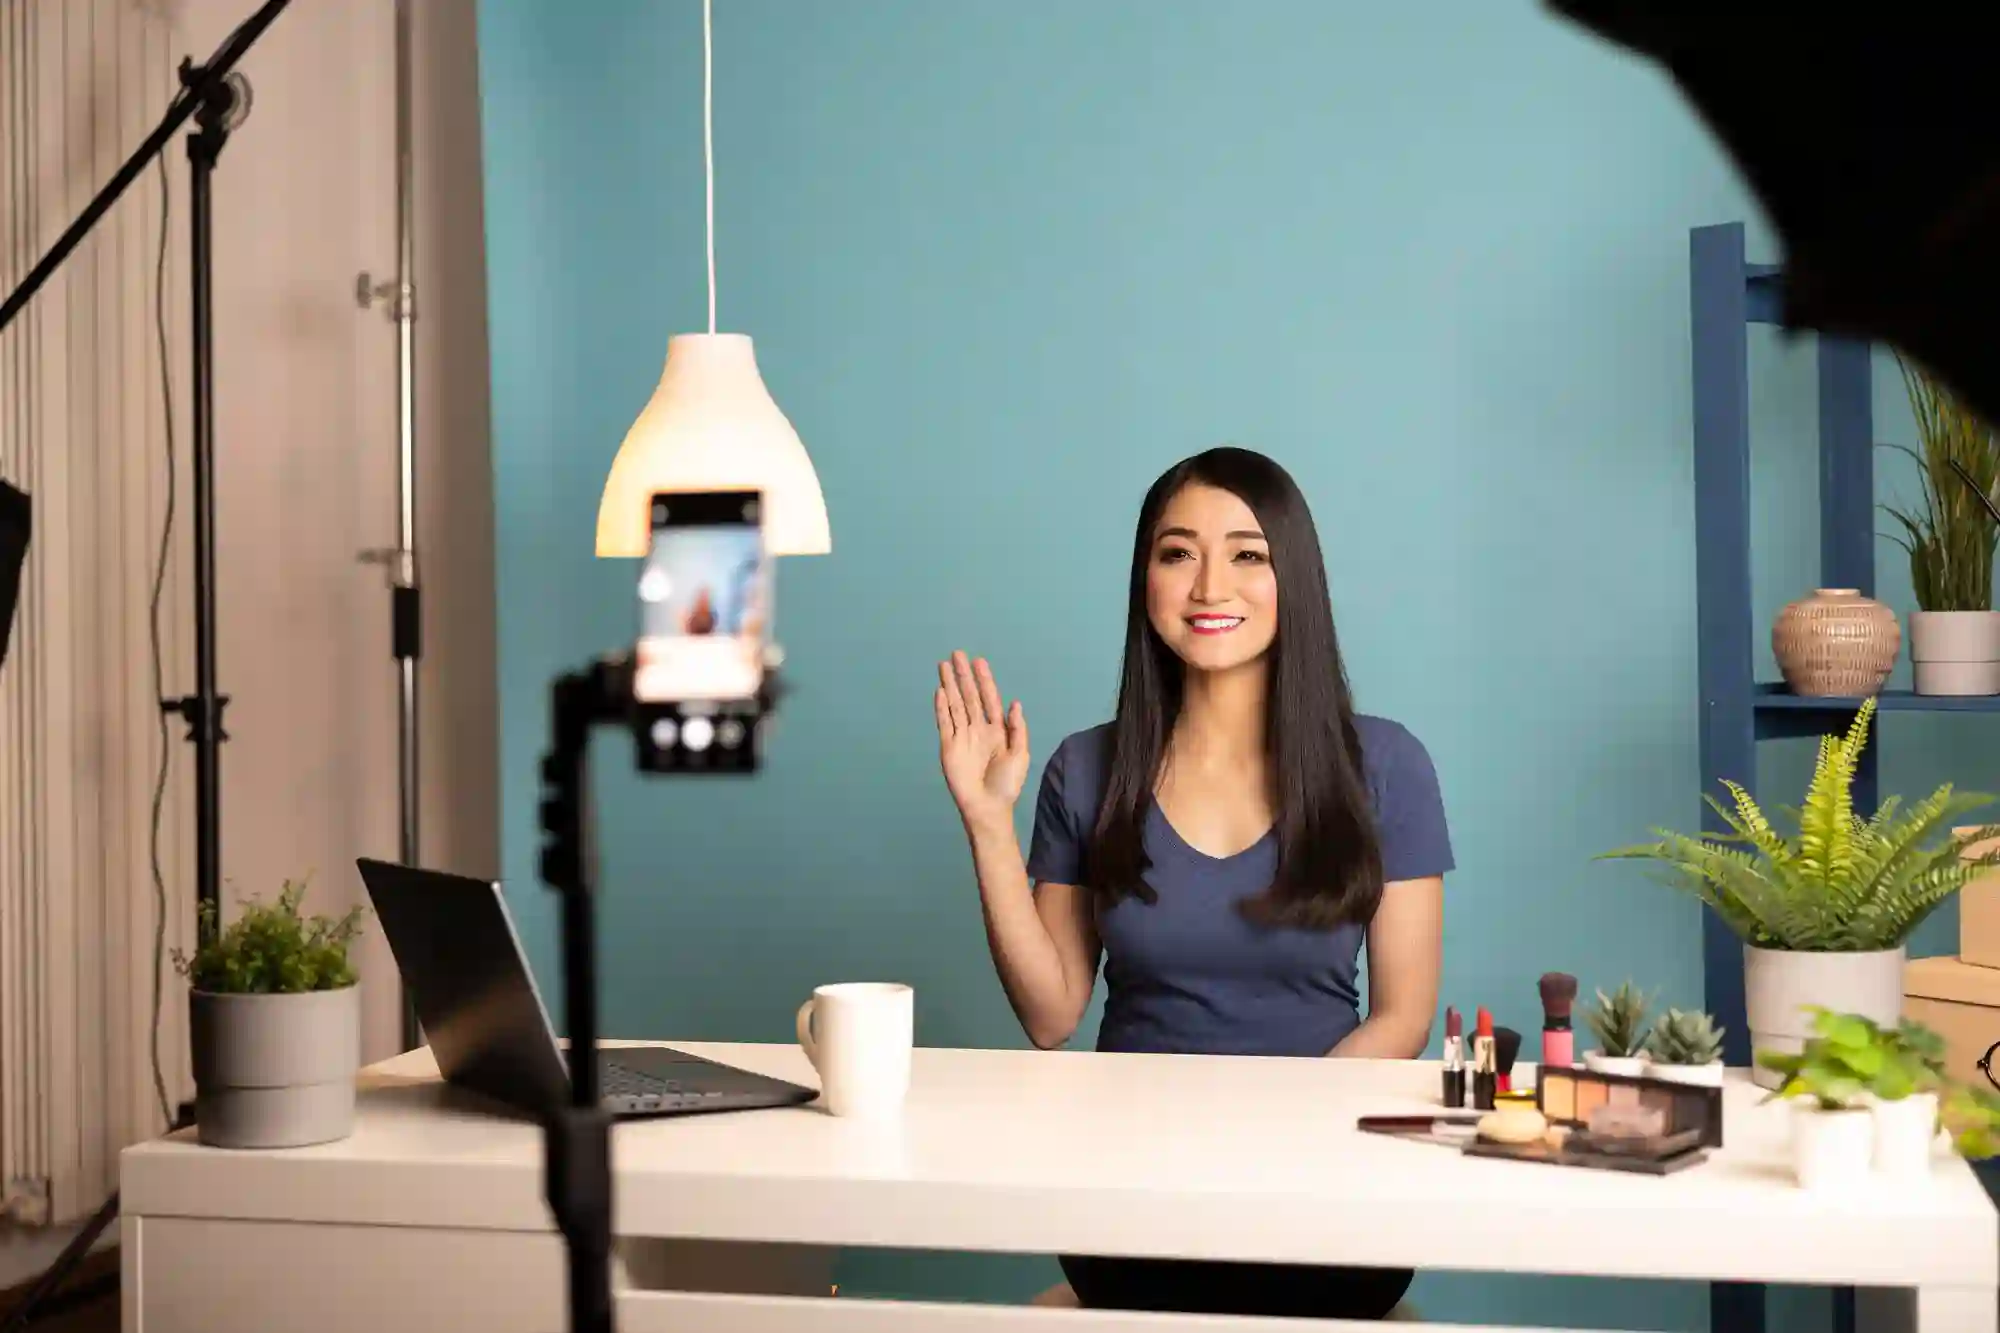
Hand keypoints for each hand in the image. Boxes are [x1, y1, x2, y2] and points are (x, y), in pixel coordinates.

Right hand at [935, 651, 1029, 831]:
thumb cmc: (1007, 784)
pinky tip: (941, 691)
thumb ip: (1018, 729)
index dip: (985, 681)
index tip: (979, 662)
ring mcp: (962, 736)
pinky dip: (942, 706)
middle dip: (963, 675)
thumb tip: (1015, 703)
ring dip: (950, 685)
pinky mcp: (948, 746)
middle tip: (958, 654)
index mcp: (997, 730)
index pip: (989, 699)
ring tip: (943, 665)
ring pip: (955, 704)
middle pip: (969, 696)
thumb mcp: (1020, 755)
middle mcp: (978, 728)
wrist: (987, 807)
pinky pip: (944, 722)